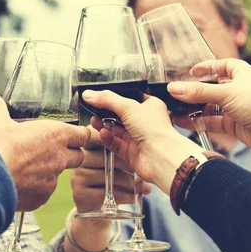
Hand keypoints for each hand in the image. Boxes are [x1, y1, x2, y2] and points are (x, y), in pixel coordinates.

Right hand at [0, 91, 90, 210]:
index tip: (74, 134)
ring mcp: (52, 180)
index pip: (83, 135)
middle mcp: (59, 158)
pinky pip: (43, 192)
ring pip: (58, 175)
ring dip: (48, 171)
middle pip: (78, 156)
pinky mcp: (42, 197)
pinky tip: (19, 183)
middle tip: (51, 150)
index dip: (80, 134)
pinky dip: (35, 187)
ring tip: (27, 167)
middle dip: (69, 153)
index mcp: (55, 135)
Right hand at [65, 127, 150, 251]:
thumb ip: (122, 147)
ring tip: (143, 187)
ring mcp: (77, 177)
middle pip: (105, 157)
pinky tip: (134, 197)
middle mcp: (80, 160)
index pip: (96, 135)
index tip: (128, 145)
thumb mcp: (118, 162)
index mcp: (88, 146)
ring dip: (129, 183)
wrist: (101, 211)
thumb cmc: (114, 180)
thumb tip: (139, 135)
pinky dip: (125, 196)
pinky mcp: (80, 194)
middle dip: (127, 165)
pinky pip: (106, 193)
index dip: (111, 137)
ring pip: (108, 176)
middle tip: (141, 172)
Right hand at [82, 90, 204, 193]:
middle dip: (106, 112)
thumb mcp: (128, 107)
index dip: (116, 96)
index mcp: (150, 107)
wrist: (161, 157)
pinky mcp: (131, 152)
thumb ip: (106, 99)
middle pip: (121, 114)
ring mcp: (138, 138)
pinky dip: (108, 138)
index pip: (130, 98)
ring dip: (104, 124)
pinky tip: (102, 133)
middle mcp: (145, 122)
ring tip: (93, 120)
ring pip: (116, 130)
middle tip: (93, 108)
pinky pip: (116, 143)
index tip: (100, 95)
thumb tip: (90, 94)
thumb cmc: (155, 130)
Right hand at [169, 59, 250, 157]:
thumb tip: (174, 88)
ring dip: (194, 108)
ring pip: (210, 106)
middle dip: (196, 92)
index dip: (208, 68)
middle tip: (177, 93)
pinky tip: (184, 122)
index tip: (191, 71)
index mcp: (242, 74)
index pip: (222, 66)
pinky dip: (199, 122)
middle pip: (212, 88)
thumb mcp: (226, 93)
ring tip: (175, 109)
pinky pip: (212, 122)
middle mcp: (238, 90)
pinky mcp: (233, 125)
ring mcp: (236, 108)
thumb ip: (199, 92)